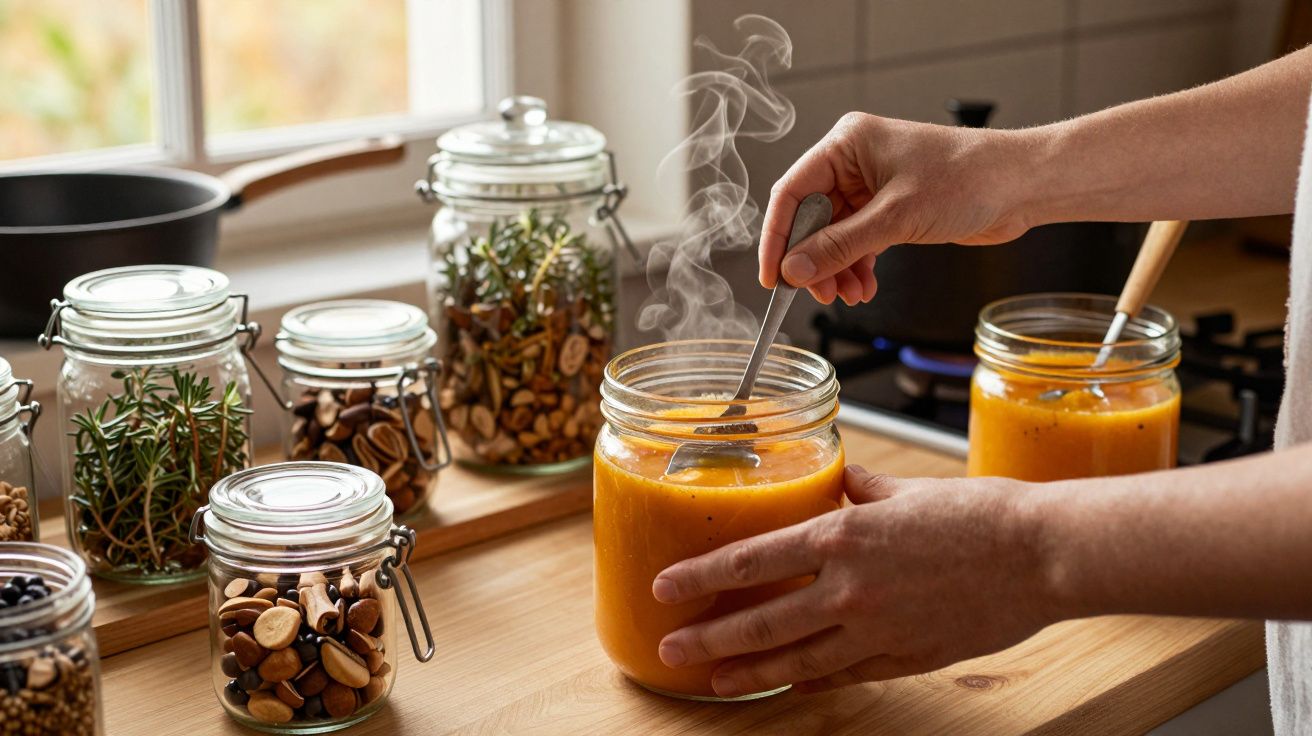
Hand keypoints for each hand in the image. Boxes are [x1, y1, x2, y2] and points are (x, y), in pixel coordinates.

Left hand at [651, 466, 1057, 697]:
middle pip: (762, 620)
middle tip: (670, 646)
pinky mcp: (907, 657)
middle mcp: (849, 587)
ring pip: (796, 659)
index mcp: (843, 536)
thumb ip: (864, 489)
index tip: (667, 586)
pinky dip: (812, 682)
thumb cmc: (980, 514)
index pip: (752, 560)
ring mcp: (877, 629)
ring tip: (713, 681)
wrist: (1042, 555)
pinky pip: (846, 674)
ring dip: (749, 672)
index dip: (702, 576)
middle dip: (709, 636)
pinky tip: (788, 688)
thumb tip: (842, 482)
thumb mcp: (908, 490)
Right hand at [759, 113, 1039, 304]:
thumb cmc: (969, 178)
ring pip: (834, 235)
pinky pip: (857, 241)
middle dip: (813, 259)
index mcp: (846, 144)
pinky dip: (857, 266)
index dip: (777, 238)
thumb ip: (840, 246)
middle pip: (811, 217)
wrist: (1022, 185)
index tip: (772, 276)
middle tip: (816, 293)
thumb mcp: (896, 218)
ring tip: (848, 295)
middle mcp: (854, 161)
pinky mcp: (890, 208)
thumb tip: (795, 270)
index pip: (792, 192)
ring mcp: (872, 185)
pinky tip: (863, 286)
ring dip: (837, 268)